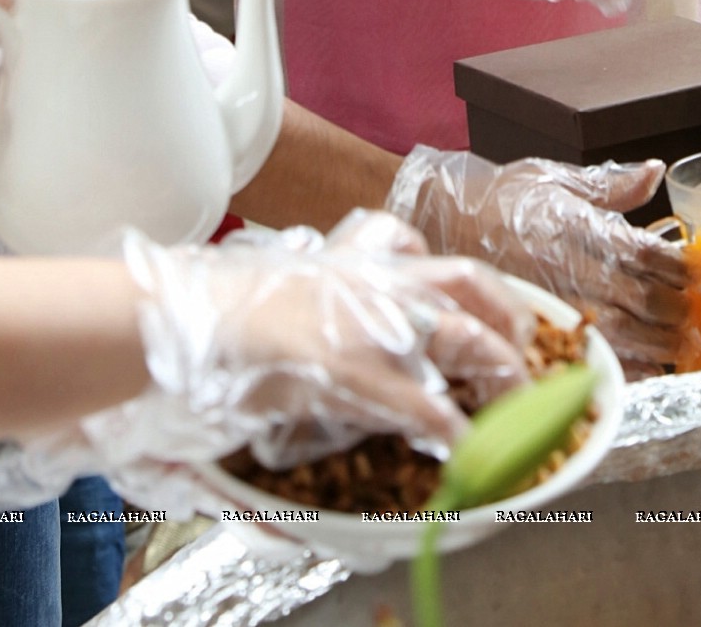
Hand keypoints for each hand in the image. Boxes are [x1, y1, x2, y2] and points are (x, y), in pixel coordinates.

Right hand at [125, 211, 530, 469]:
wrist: (175, 324)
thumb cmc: (215, 314)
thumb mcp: (276, 290)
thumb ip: (313, 299)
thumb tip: (327, 320)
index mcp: (346, 259)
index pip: (418, 248)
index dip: (459, 278)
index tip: (486, 305)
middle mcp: (368, 279)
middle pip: (464, 279)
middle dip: (507, 314)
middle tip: (524, 351)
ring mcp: (365, 323)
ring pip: (460, 332)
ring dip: (498, 369)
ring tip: (514, 404)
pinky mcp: (352, 373)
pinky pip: (421, 402)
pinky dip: (450, 429)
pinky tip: (464, 452)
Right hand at [388, 148, 694, 378]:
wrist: (441, 223)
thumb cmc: (498, 197)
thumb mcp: (551, 177)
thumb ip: (609, 183)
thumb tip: (657, 172)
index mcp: (572, 221)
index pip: (640, 249)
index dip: (677, 266)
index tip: (699, 273)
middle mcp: (564, 262)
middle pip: (637, 296)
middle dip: (675, 311)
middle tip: (697, 317)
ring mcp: (549, 298)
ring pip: (618, 332)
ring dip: (658, 344)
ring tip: (684, 348)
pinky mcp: (534, 325)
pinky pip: (584, 353)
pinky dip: (619, 366)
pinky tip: (642, 368)